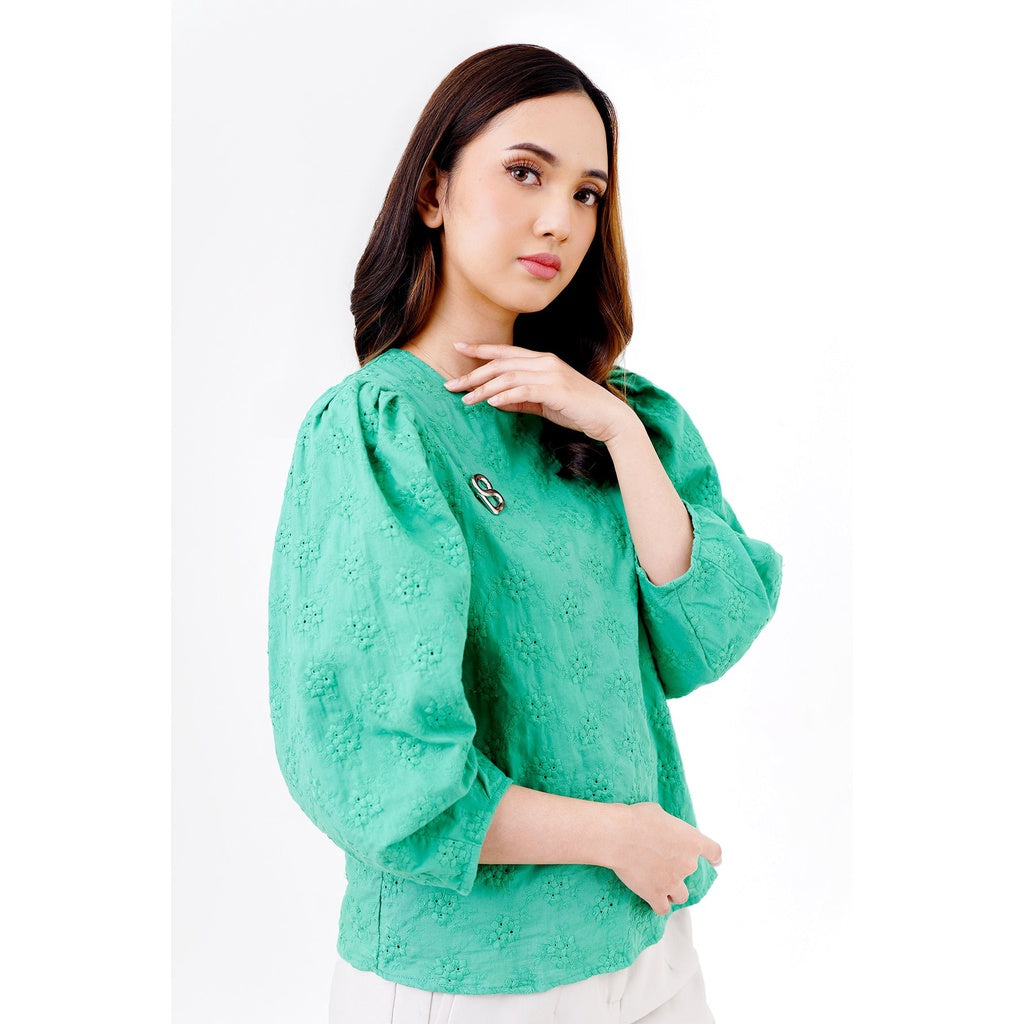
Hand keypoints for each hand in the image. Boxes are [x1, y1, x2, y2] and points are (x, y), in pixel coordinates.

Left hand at [443, 341, 635, 443]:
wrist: (607, 418)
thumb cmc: (577, 410)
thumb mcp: (543, 403)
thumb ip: (520, 399)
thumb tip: (494, 400)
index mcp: (542, 360)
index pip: (506, 351)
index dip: (481, 349)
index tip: (458, 348)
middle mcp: (545, 361)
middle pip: (501, 362)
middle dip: (473, 373)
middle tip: (451, 385)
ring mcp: (551, 373)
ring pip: (508, 375)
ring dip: (484, 388)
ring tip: (466, 399)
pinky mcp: (556, 389)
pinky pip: (523, 389)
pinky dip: (505, 395)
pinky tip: (491, 402)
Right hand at [604, 802, 722, 914]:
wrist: (620, 836)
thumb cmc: (637, 820)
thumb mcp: (660, 814)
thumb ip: (669, 827)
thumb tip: (663, 831)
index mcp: (692, 841)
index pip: (714, 852)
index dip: (714, 857)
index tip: (714, 860)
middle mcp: (687, 864)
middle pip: (691, 874)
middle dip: (679, 870)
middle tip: (662, 862)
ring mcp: (673, 882)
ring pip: (681, 896)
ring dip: (673, 891)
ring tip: (661, 884)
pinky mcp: (655, 894)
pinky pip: (663, 908)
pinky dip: (659, 904)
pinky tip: (653, 899)